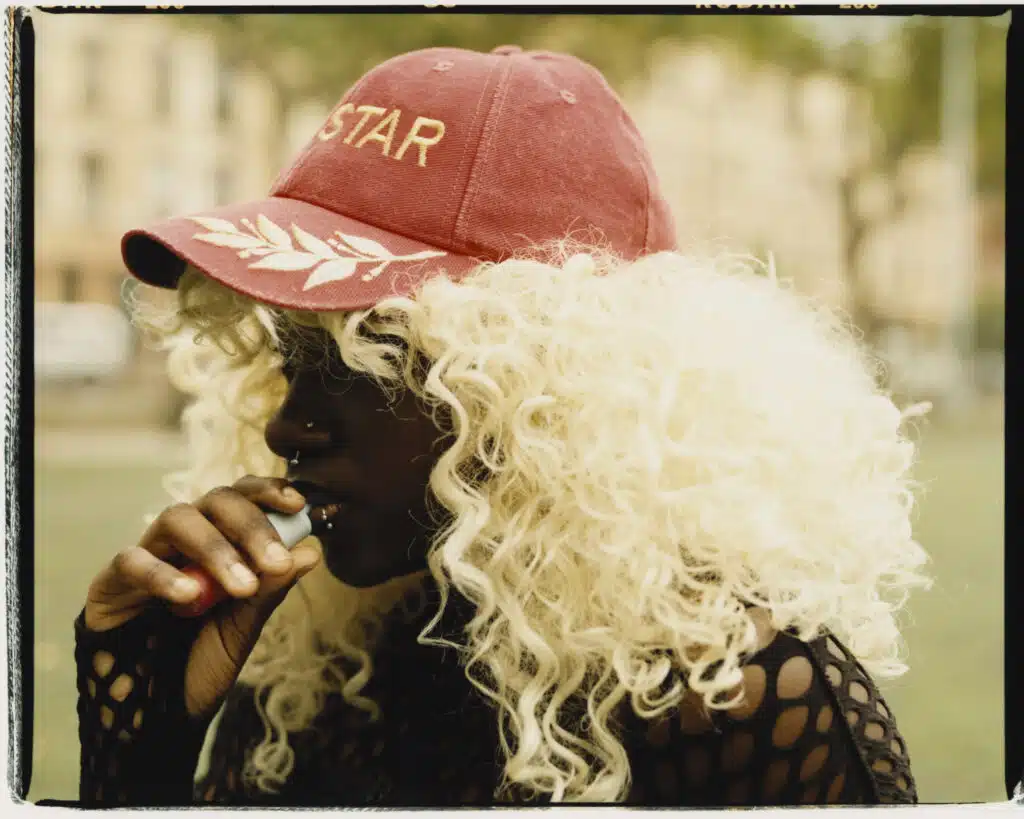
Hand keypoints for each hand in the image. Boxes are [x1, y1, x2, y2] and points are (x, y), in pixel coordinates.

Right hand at [84, 476, 320, 716]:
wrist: (155, 712)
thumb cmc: (201, 660)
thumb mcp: (244, 626)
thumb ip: (271, 589)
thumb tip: (310, 553)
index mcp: (221, 541)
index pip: (242, 498)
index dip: (268, 493)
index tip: (299, 505)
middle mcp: (185, 540)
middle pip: (215, 502)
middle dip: (251, 527)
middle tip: (275, 563)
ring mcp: (147, 555)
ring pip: (177, 519)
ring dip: (215, 549)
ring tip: (241, 587)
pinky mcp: (111, 582)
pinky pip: (132, 560)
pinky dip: (163, 575)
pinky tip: (189, 597)